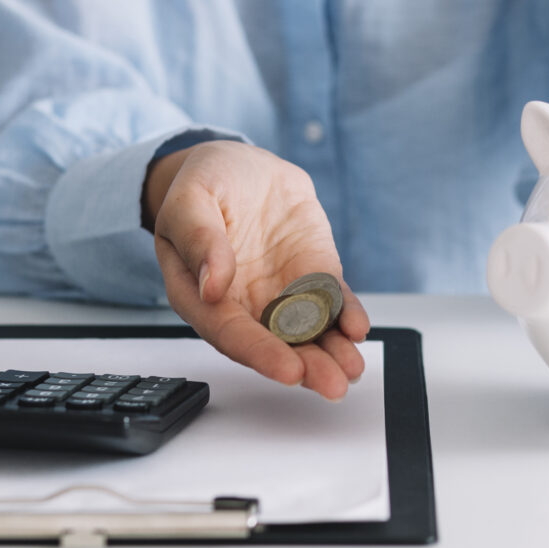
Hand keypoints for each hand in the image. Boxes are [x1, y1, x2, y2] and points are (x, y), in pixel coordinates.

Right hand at [145, 140, 369, 399]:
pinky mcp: (311, 272)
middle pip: (273, 343)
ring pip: (306, 331)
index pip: (229, 332)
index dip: (259, 352)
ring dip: (331, 352)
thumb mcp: (191, 201)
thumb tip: (213, 285)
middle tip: (332, 383)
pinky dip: (345, 315)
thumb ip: (199, 240)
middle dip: (305, 366)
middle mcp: (242, 301)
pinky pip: (330, 300)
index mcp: (201, 293)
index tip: (287, 369)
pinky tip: (357, 327)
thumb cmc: (205, 183)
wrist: (241, 164)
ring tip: (352, 369)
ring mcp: (280, 290)